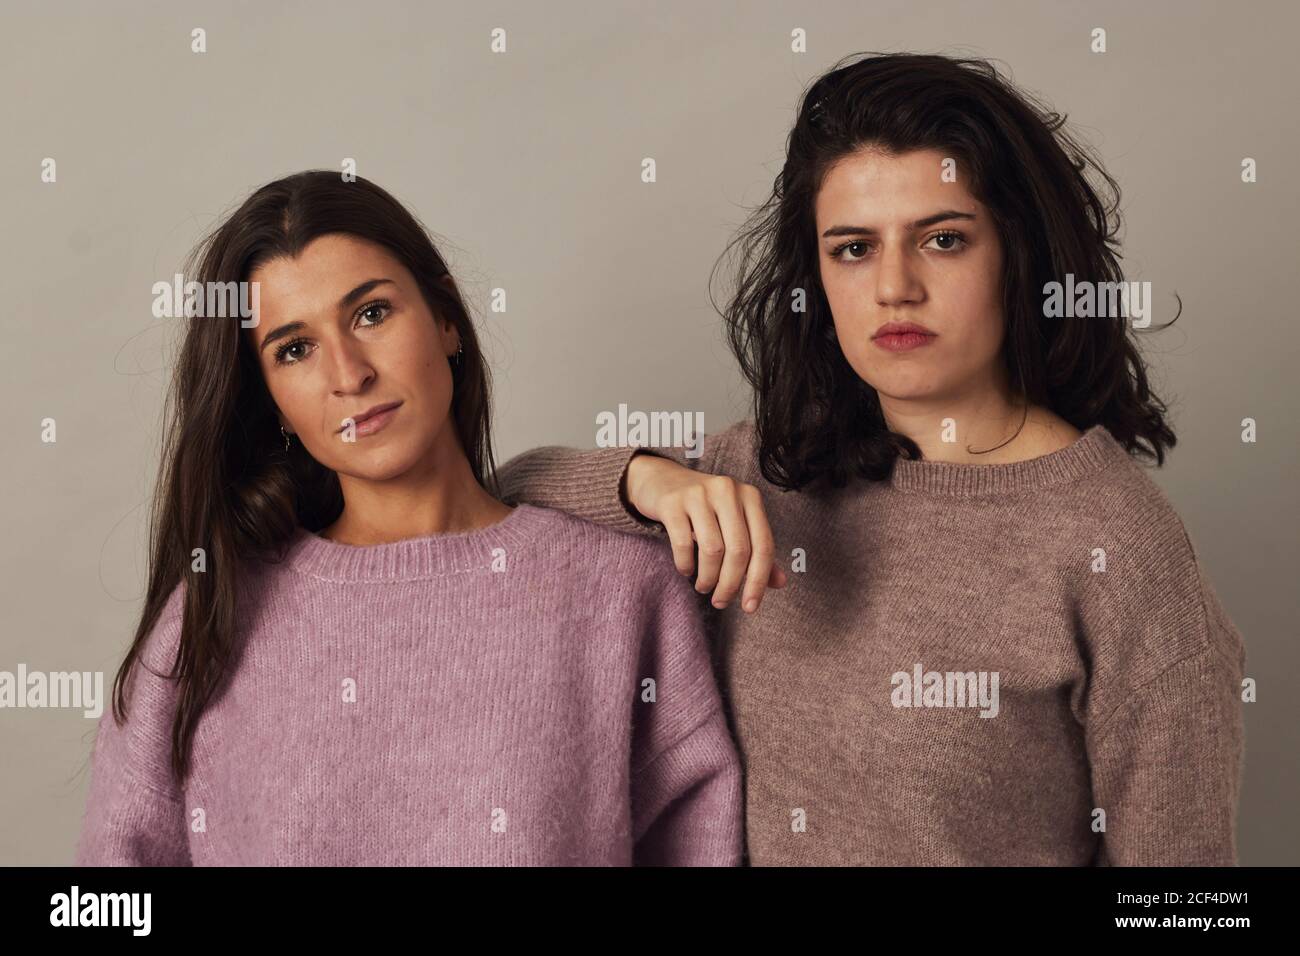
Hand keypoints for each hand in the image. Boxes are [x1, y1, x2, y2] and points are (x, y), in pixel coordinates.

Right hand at [624, 453, 787, 612]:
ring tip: (703, 587)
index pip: (764, 545)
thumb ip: (757, 550)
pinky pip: (683, 544)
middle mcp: (728, 491)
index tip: (750, 607)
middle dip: (730, 584)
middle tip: (721, 601)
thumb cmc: (705, 509)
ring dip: (708, 578)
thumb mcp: (734, 523)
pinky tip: (686, 570)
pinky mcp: (672, 502)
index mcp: (750, 497)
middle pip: (738, 550)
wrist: (662, 480)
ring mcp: (699, 494)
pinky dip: (686, 565)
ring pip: (712, 550)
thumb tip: (781, 583)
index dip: (758, 581)